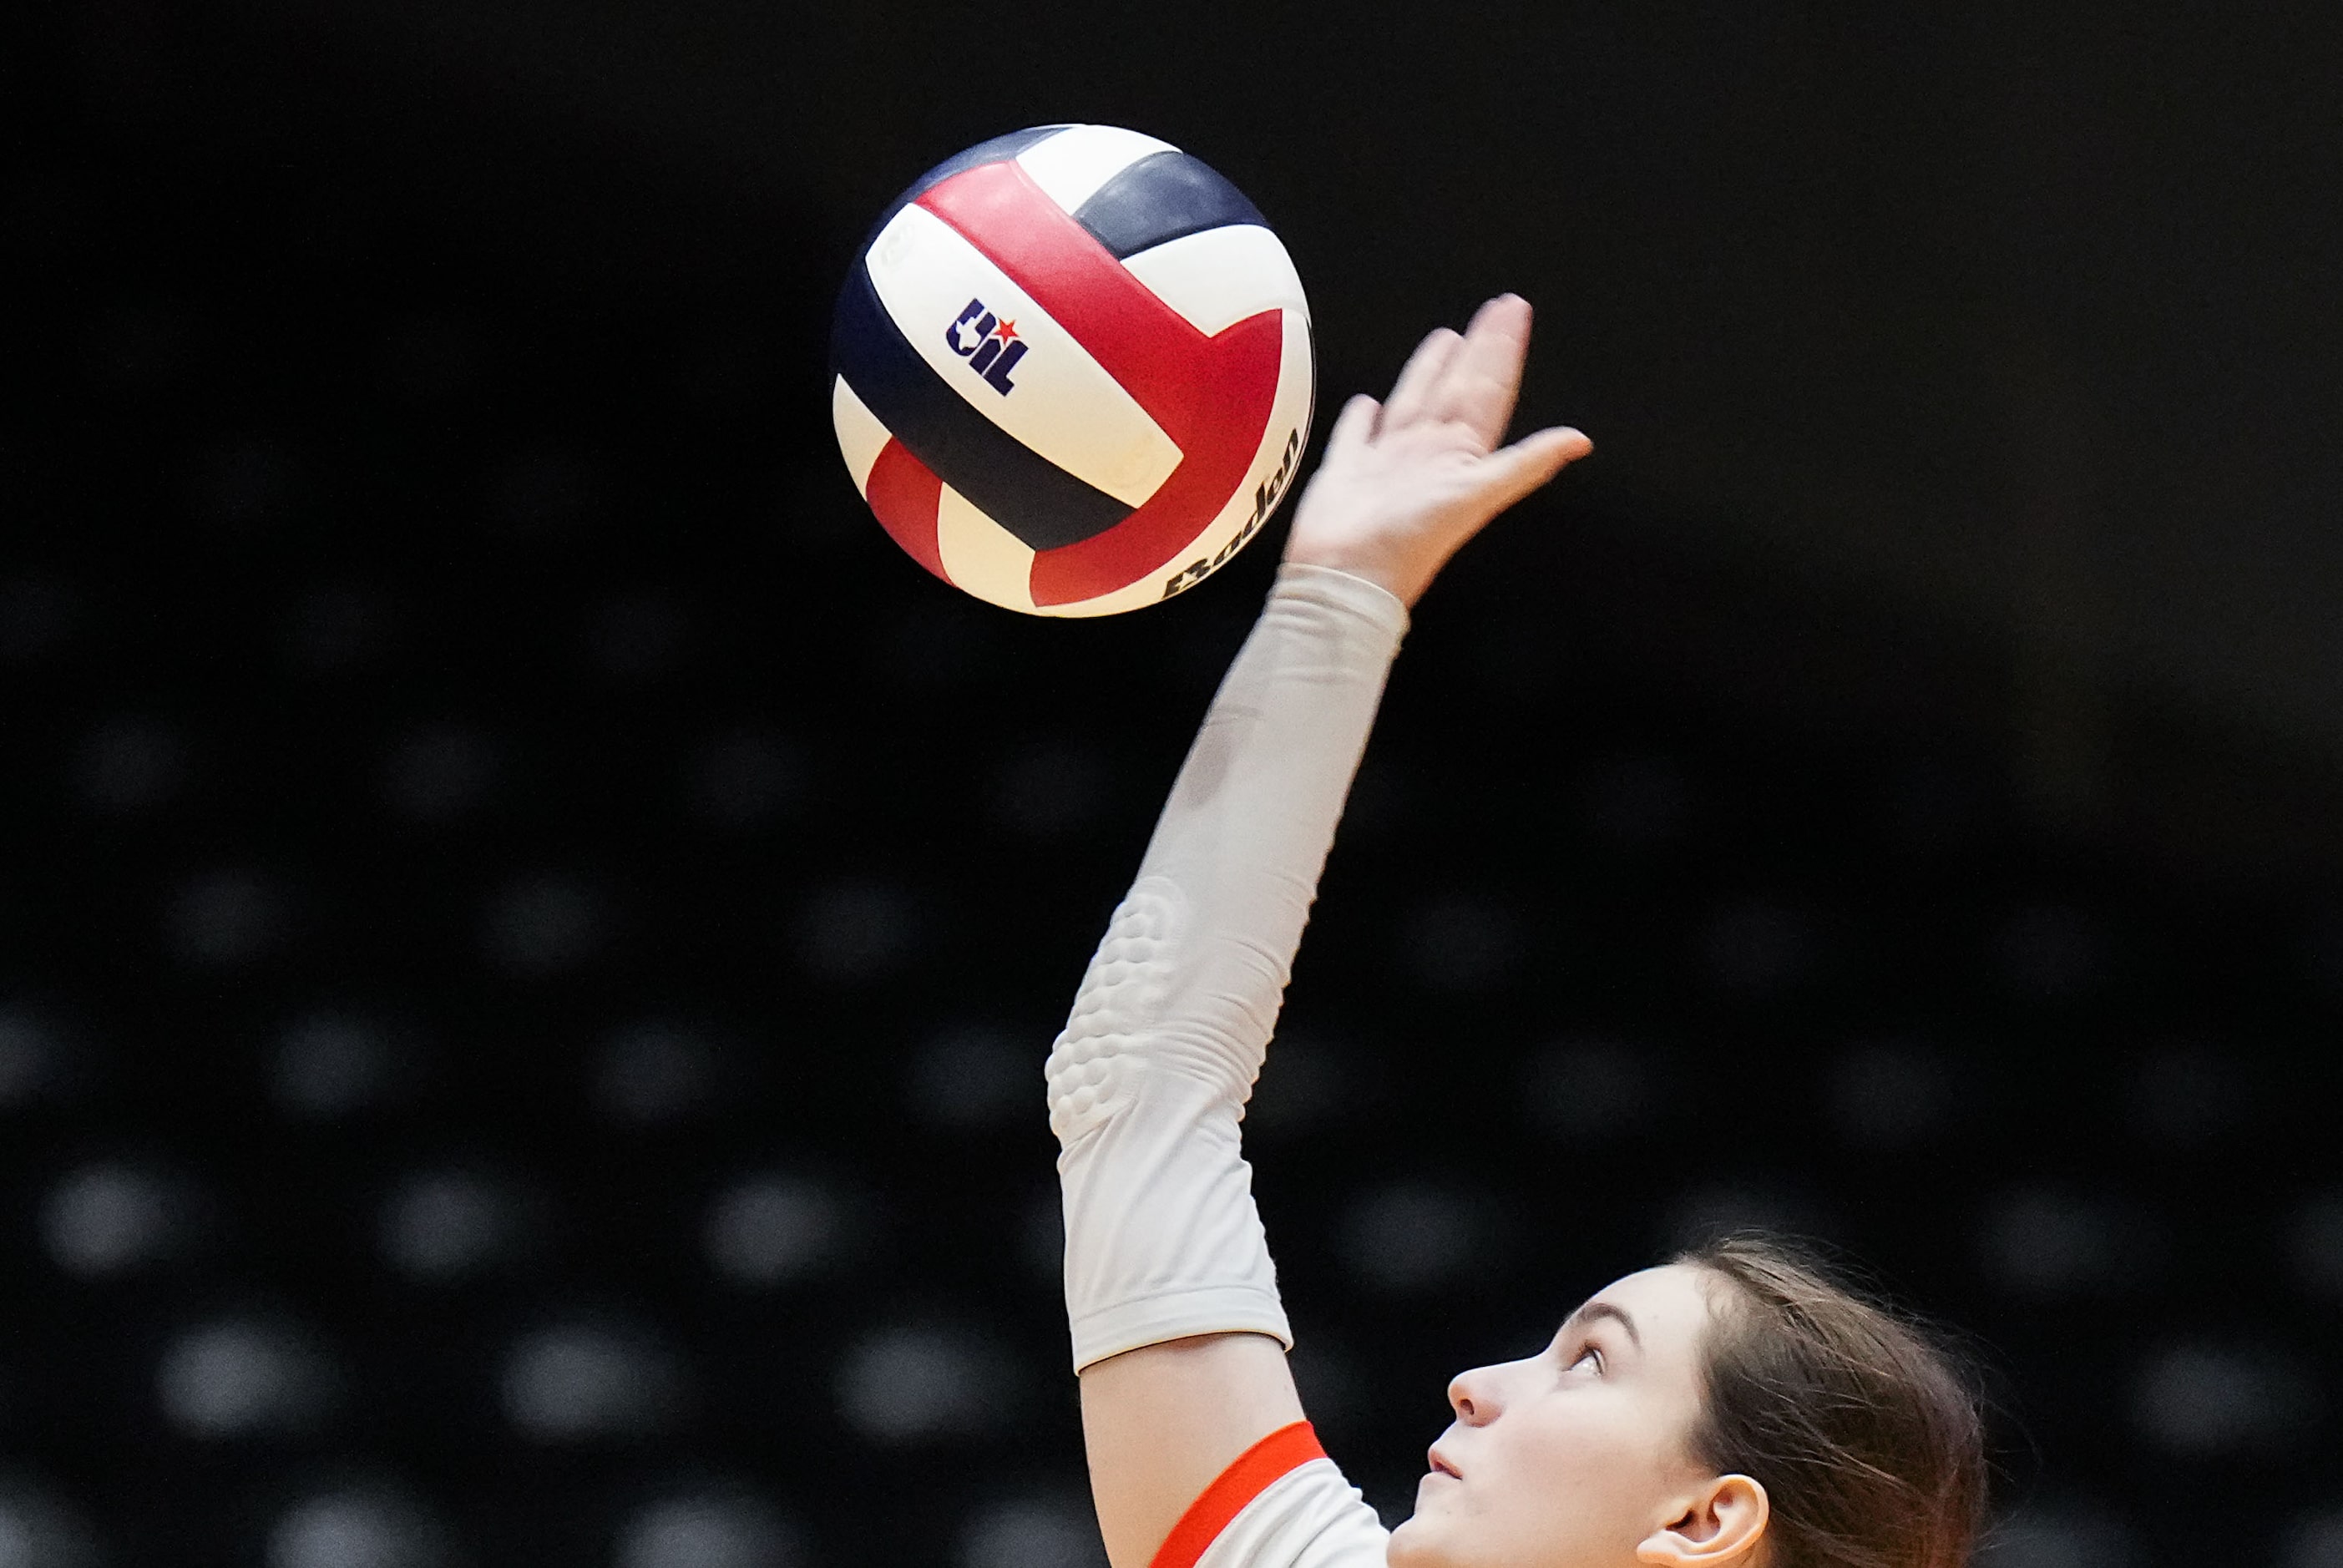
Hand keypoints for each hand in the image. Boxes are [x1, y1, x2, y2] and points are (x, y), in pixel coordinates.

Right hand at [1281, 295, 1590, 607]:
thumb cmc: (1409, 543)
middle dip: (1479, 348)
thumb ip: (1526, 464)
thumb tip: (1580, 440)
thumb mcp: (1477, 496)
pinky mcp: (1348, 471)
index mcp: (1460, 454)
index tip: (1514, 313)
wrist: (1348, 576)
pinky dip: (1362, 417)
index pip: (1490, 390)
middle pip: (1459, 387)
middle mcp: (1428, 453)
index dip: (1503, 351)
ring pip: (1415, 400)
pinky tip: (1368, 402)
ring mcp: (1388, 461)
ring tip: (1446, 339)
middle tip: (1497, 309)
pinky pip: (1358, 434)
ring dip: (1430, 370)